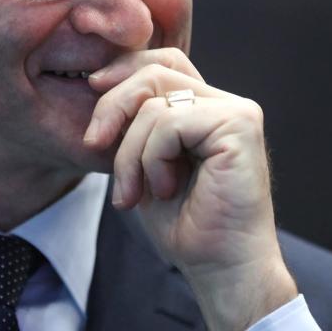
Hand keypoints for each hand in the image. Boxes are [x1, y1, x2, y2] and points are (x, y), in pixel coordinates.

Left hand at [83, 48, 296, 330]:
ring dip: (130, 152)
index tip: (92, 87)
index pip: (161, 62)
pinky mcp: (239, 125)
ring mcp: (237, 112)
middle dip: (112, 106)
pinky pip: (169, 122)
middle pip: (154, 72)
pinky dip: (151, 159)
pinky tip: (164, 190)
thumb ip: (134, 120)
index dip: (123, 69)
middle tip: (94, 144)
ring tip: (137, 192)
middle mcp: (226, 103)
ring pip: (154, 102)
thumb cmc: (184, 224)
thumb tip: (99, 78)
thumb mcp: (143, 162)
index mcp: (206, 107)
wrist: (219, 268)